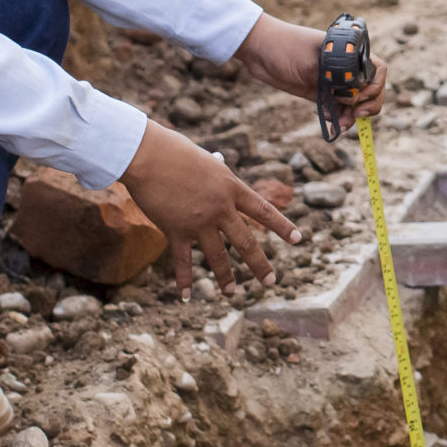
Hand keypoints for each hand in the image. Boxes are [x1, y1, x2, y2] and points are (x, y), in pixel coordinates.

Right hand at [119, 121, 301, 294]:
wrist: (148, 155)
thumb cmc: (174, 150)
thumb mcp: (206, 160)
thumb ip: (216, 170)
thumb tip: (221, 162)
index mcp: (231, 187)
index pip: (263, 210)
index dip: (282, 226)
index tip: (298, 239)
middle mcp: (220, 208)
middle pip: (246, 242)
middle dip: (260, 265)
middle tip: (271, 281)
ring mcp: (199, 222)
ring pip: (217, 257)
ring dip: (226, 277)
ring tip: (232, 293)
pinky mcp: (176, 230)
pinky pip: (183, 261)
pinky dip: (184, 280)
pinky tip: (186, 296)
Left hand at [231, 13, 392, 119]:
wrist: (258, 49)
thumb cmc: (285, 47)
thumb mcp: (309, 61)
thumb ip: (331, 77)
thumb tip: (350, 96)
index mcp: (348, 51)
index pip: (377, 70)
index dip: (375, 87)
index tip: (361, 99)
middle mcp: (344, 66)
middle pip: (370, 88)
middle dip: (368, 104)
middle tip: (357, 115)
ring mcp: (333, 79)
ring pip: (354, 102)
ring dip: (352, 115)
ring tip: (343, 124)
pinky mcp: (320, 91)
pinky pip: (337, 108)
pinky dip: (338, 117)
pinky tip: (330, 121)